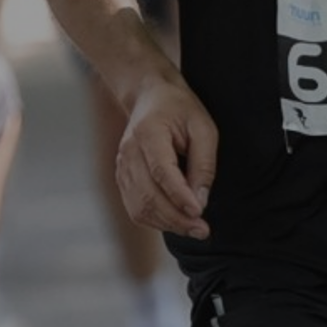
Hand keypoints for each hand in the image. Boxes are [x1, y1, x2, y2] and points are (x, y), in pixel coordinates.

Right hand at [116, 77, 217, 238]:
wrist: (150, 96)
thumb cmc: (180, 109)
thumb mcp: (203, 128)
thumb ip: (204, 165)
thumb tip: (200, 202)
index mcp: (148, 133)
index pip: (161, 172)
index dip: (180, 196)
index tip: (200, 213)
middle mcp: (129, 151)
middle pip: (148, 195)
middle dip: (176, 219)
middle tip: (202, 230)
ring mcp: (122, 165)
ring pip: (139, 207)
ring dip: (166, 224)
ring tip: (192, 229)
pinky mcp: (122, 177)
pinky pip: (135, 207)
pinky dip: (155, 220)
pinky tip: (175, 221)